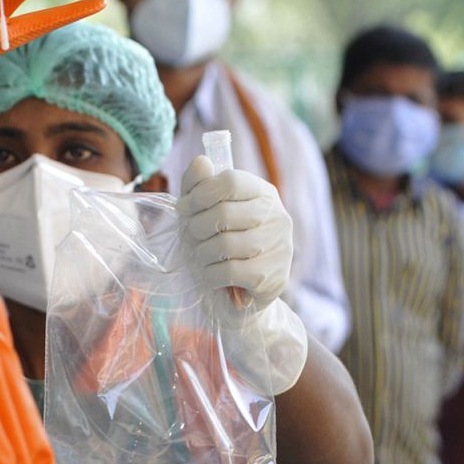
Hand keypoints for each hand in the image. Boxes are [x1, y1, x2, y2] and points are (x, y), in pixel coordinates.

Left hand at [177, 155, 306, 393]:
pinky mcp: (273, 277)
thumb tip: (200, 162)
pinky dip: (210, 276)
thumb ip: (199, 186)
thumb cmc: (221, 251)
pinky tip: (211, 277)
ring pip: (224, 244)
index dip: (199, 193)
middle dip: (195, 228)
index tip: (183, 209)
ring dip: (201, 254)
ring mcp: (279, 247)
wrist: (243, 301)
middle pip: (224, 212)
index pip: (230, 180)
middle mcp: (277, 216)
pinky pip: (229, 271)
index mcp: (264, 193)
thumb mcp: (206, 215)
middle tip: (190, 239)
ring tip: (201, 259)